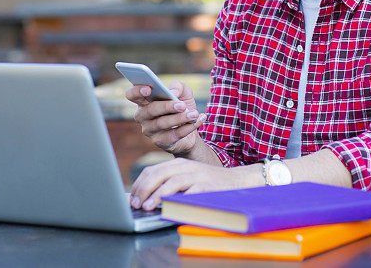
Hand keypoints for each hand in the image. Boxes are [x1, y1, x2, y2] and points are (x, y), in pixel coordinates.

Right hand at [125, 80, 205, 155]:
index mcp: (144, 101)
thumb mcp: (183, 93)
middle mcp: (143, 117)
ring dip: (181, 118)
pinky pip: (175, 134)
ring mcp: (150, 131)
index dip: (137, 91)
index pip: (132, 95)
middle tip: (182, 105)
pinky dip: (189, 126)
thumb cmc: (182, 107)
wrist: (191, 127)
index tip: (149, 88)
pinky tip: (199, 119)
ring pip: (163, 123)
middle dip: (167, 106)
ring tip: (194, 114)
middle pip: (150, 110)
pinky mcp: (162, 142)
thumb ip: (178, 87)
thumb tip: (172, 92)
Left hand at [130, 158, 258, 210]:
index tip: (132, 198)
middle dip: (144, 189)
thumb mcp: (188, 178)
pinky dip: (178, 199)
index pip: (152, 170)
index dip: (140, 184)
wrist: (237, 181)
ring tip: (148, 206)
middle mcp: (187, 167)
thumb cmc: (209, 184)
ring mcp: (198, 175)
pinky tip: (170, 207)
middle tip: (136, 203)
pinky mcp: (208, 186)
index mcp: (179, 164)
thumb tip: (147, 197)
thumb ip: (170, 183)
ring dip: (157, 195)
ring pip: (172, 182)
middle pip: (159, 174)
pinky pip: (190, 192)